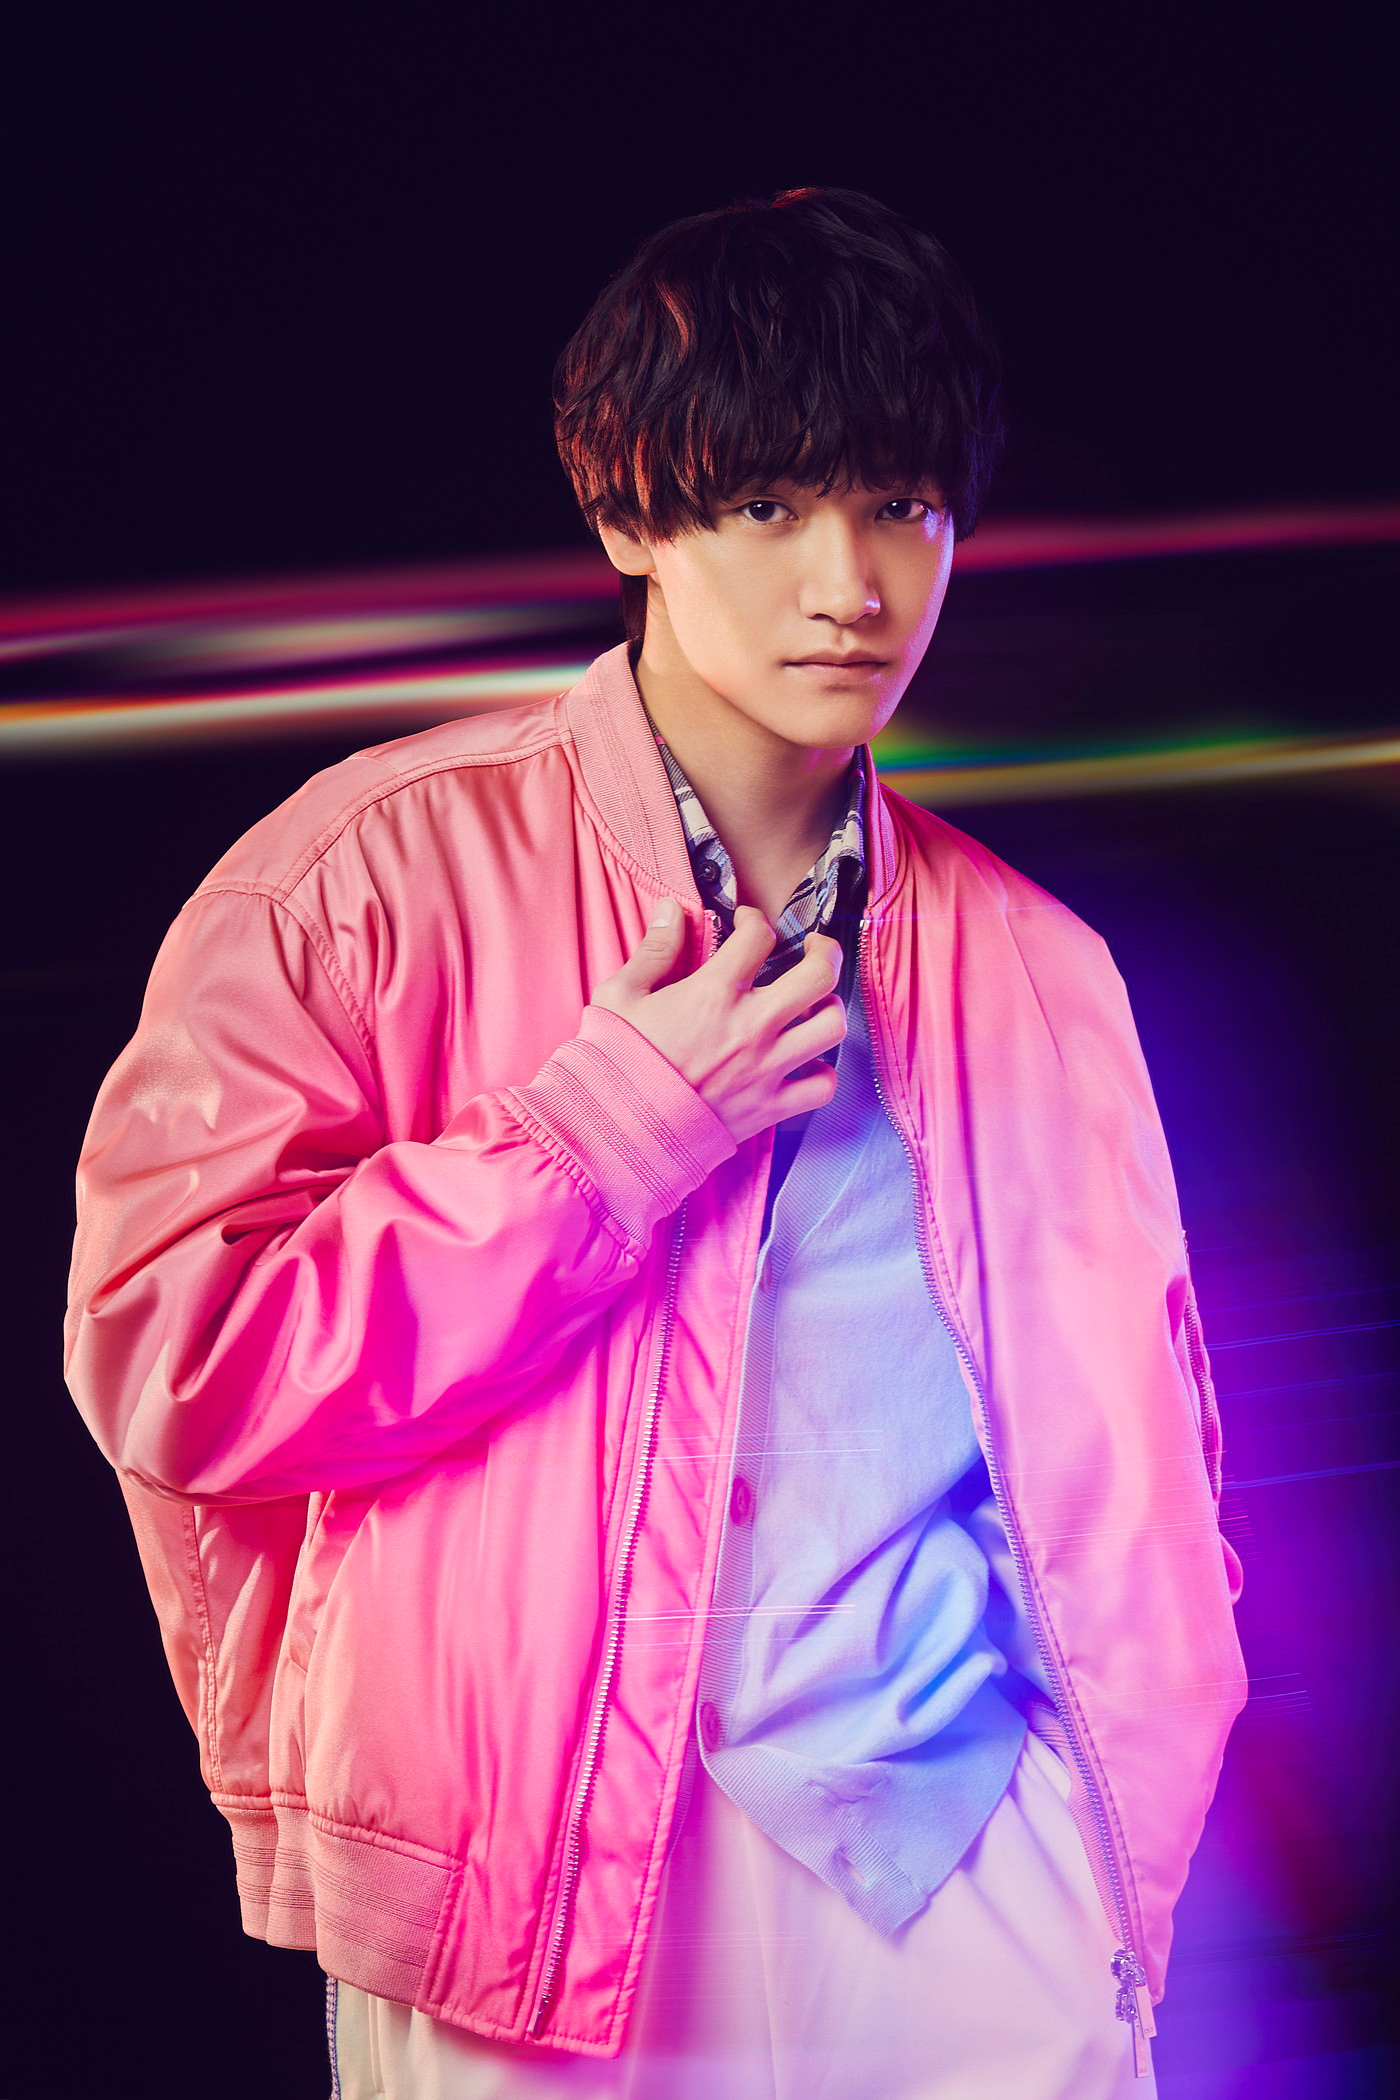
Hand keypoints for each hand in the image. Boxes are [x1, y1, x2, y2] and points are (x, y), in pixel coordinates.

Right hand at [591, 900, 845, 1145]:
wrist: (615, 1133)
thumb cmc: (614, 1064)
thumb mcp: (620, 996)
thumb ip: (654, 949)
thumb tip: (672, 908)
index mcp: (713, 994)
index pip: (760, 936)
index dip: (756, 919)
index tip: (747, 924)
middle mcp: (751, 1027)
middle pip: (820, 974)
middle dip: (825, 951)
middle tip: (813, 949)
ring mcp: (766, 1069)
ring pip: (832, 1026)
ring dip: (828, 1009)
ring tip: (814, 1004)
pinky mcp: (770, 1108)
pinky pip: (823, 1087)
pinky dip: (822, 1072)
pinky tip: (804, 1062)